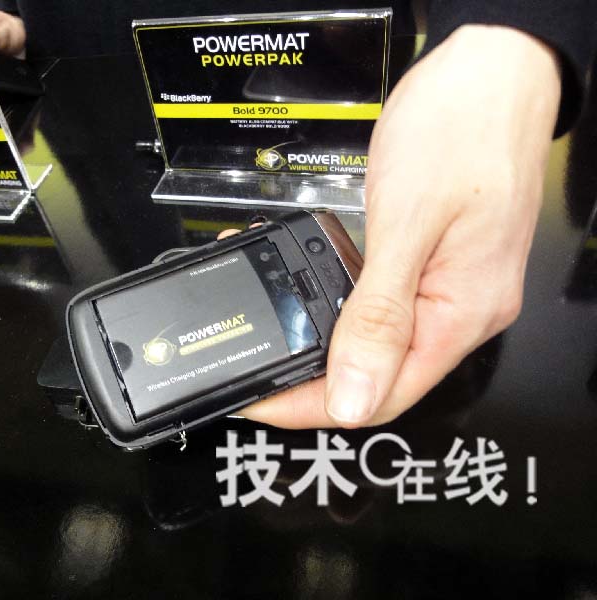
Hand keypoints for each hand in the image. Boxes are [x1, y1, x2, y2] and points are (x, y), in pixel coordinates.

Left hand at [235, 25, 560, 428]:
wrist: (490, 71)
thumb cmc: (461, 130)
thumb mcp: (409, 225)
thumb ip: (379, 315)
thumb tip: (353, 396)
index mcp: (462, 313)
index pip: (381, 394)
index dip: (313, 407)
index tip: (260, 403)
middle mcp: (457, 309)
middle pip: (377, 375)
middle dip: (310, 382)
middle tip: (255, 375)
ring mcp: (444, 285)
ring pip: (374, 341)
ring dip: (321, 343)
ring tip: (271, 334)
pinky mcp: (428, 262)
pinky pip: (379, 301)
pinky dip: (336, 302)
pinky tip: (305, 291)